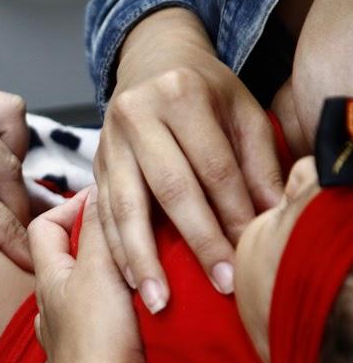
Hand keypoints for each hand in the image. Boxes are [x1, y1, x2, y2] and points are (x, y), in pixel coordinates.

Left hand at [29, 187, 156, 362]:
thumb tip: (99, 188)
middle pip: (54, 272)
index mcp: (50, 283)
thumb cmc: (100, 338)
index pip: (43, 228)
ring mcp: (56, 352)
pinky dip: (72, 355)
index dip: (68, 207)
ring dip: (82, 302)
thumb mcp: (102, 271)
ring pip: (59, 316)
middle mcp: (46, 315)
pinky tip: (89, 355)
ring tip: (119, 297)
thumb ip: (101, 230)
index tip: (103, 200)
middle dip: (81, 254)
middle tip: (118, 244)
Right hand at [96, 8, 283, 312]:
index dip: (233, 214)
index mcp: (180, 95)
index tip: (248, 255)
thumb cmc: (203, 90)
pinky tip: (128, 279)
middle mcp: (136, 116)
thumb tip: (270, 216)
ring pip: (125, 207)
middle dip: (196, 241)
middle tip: (218, 284)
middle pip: (169, 189)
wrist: (148, 62)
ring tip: (157, 300)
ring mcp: (108, 142)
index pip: (213, 166)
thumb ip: (257, 161)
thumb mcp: (241, 110)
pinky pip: (101, 214)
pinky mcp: (93, 164)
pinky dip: (115, 250)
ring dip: (142, 258)